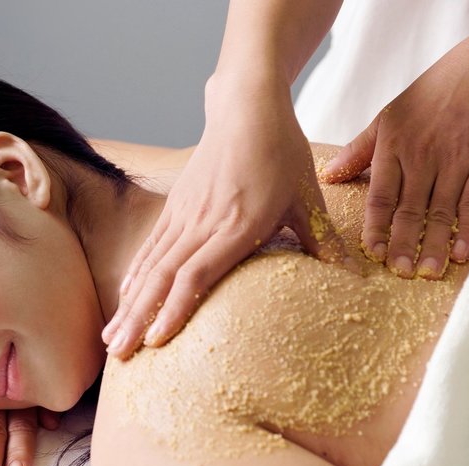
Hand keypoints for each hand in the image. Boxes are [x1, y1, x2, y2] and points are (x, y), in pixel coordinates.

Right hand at [102, 79, 349, 358]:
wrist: (246, 107)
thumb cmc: (281, 152)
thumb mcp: (307, 197)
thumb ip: (322, 243)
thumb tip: (355, 281)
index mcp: (237, 224)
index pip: (197, 274)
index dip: (175, 309)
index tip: (157, 341)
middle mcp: (203, 222)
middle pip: (163, 278)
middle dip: (138, 319)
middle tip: (120, 355)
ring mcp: (184, 214)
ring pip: (150, 266)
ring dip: (129, 304)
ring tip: (113, 339)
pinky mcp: (176, 205)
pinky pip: (150, 248)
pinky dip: (135, 276)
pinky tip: (124, 299)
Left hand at [323, 33, 468, 278]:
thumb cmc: (427, 100)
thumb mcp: (386, 118)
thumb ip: (358, 151)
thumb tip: (327, 175)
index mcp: (393, 147)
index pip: (381, 195)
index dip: (375, 226)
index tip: (371, 252)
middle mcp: (422, 156)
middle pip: (410, 208)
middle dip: (403, 243)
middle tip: (399, 272)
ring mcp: (455, 161)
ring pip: (441, 211)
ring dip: (434, 244)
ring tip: (428, 272)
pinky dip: (468, 228)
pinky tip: (461, 251)